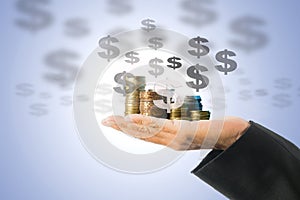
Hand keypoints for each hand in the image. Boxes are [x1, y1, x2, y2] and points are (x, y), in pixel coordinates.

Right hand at [102, 114, 249, 150]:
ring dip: (129, 126)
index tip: (114, 123)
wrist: (234, 135)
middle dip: (122, 128)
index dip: (128, 130)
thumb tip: (170, 120)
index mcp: (172, 140)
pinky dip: (146, 125)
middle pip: (143, 135)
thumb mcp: (192, 127)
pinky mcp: (187, 133)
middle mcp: (172, 141)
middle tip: (105, 121)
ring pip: (149, 132)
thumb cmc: (214, 130)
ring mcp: (178, 138)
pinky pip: (163, 129)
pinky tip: (135, 120)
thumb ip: (179, 126)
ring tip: (114, 121)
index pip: (146, 135)